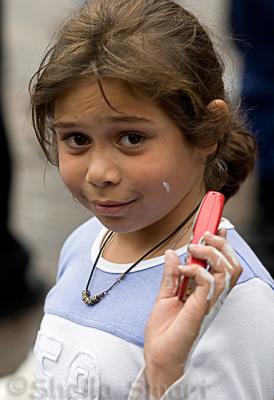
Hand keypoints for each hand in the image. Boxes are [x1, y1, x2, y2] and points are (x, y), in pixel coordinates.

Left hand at [144, 229, 241, 398]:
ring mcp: (209, 301)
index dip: (223, 243)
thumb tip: (171, 253)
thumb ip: (171, 274)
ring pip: (227, 269)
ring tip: (193, 248)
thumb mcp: (165, 295)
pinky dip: (196, 269)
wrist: (159, 354)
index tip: (216, 224)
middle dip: (220, 242)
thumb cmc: (165, 330)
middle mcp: (212, 294)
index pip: (223, 263)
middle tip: (203, 235)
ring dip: (210, 252)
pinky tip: (183, 270)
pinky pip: (208, 282)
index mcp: (206, 290)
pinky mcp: (201, 307)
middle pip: (232, 263)